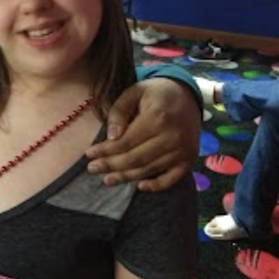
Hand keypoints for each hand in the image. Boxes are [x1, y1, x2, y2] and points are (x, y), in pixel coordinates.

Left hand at [86, 79, 200, 190]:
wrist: (188, 96)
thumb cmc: (156, 93)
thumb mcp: (135, 92)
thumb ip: (120, 111)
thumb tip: (111, 137)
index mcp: (158, 117)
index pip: (126, 141)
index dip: (106, 150)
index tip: (89, 154)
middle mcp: (172, 136)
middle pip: (136, 158)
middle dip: (111, 165)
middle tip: (92, 169)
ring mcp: (183, 150)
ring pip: (149, 169)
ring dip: (127, 177)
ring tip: (107, 179)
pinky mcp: (189, 159)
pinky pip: (172, 178)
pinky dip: (157, 186)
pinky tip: (140, 186)